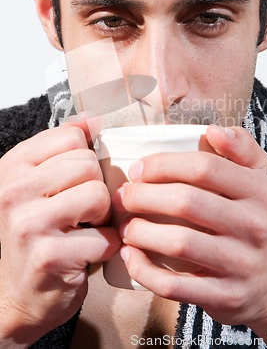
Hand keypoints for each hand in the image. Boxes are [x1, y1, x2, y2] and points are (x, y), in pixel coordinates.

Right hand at [0, 117, 120, 345]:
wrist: (18, 294)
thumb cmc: (36, 234)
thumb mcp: (40, 183)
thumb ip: (63, 148)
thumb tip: (92, 119)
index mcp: (13, 166)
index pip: (72, 136)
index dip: (85, 158)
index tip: (75, 181)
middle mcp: (14, 190)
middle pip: (88, 163)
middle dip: (95, 188)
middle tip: (81, 211)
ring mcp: (28, 223)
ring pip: (98, 195)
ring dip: (102, 217)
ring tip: (85, 229)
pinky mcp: (49, 255)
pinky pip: (105, 236)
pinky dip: (106, 247)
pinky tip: (86, 253)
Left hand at [115, 125, 266, 326]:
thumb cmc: (257, 220)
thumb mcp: (263, 179)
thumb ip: (242, 148)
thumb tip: (214, 130)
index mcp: (259, 191)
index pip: (204, 167)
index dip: (163, 164)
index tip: (138, 169)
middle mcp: (254, 226)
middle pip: (186, 202)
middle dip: (143, 195)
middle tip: (123, 196)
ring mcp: (240, 264)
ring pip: (179, 242)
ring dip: (140, 232)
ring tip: (125, 225)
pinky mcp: (224, 296)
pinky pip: (175, 285)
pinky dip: (145, 271)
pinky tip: (131, 257)